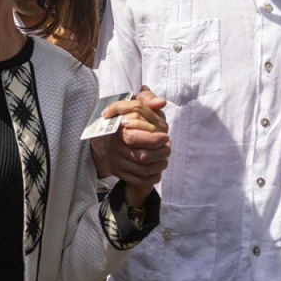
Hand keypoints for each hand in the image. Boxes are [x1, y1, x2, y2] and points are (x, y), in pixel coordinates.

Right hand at [92, 86, 170, 205]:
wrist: (112, 136)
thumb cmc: (131, 116)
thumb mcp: (137, 103)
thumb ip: (148, 99)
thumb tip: (160, 103)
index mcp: (115, 128)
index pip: (133, 137)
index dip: (153, 139)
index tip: (165, 136)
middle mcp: (113, 146)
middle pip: (142, 157)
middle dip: (161, 153)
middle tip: (168, 146)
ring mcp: (115, 161)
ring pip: (143, 170)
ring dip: (160, 164)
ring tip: (165, 156)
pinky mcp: (118, 172)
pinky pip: (140, 181)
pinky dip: (153, 176)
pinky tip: (158, 168)